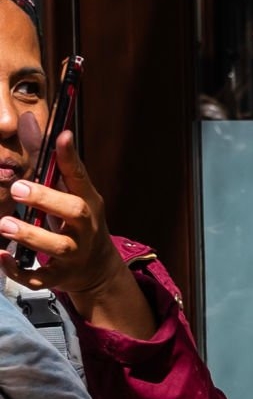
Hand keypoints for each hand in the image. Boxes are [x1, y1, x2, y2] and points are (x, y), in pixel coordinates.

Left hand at [0, 132, 147, 325]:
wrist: (97, 269)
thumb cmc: (77, 222)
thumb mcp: (70, 192)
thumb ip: (47, 161)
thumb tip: (26, 120)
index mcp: (87, 202)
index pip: (80, 177)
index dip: (71, 158)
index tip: (62, 137)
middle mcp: (85, 228)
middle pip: (74, 213)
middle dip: (46, 200)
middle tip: (18, 189)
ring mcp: (74, 254)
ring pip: (57, 247)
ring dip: (30, 235)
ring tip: (4, 225)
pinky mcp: (61, 277)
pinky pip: (40, 278)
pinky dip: (19, 271)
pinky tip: (1, 257)